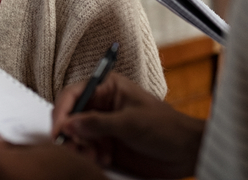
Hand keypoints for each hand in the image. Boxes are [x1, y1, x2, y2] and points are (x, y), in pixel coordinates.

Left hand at [0, 132, 107, 179]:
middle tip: (20, 155)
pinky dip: (19, 179)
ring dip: (11, 171)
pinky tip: (36, 176)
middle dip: (0, 159)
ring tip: (34, 168)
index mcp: (4, 164)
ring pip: (1, 176)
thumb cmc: (68, 170)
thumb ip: (12, 144)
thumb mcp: (42, 147)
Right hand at [52, 72, 205, 178]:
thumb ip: (98, 123)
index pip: (74, 94)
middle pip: (72, 115)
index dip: (62, 110)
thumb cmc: (166, 127)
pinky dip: (89, 155)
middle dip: (70, 132)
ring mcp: (104, 125)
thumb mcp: (131, 123)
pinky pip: (88, 148)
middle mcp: (102, 105)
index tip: (59, 129)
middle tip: (74, 147)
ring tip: (92, 156)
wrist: (187, 151)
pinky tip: (102, 159)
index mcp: (108, 88)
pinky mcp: (108, 143)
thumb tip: (69, 124)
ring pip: (77, 134)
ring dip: (80, 146)